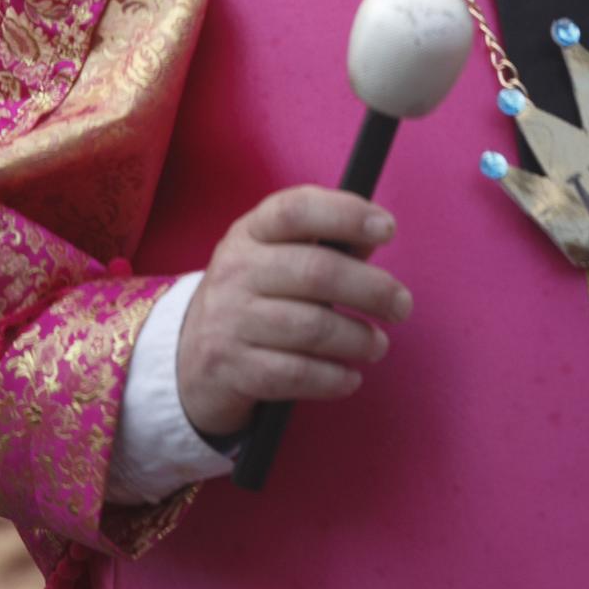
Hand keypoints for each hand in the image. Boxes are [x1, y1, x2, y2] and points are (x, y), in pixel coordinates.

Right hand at [176, 185, 412, 439]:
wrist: (186, 355)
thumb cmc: (253, 295)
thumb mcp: (274, 256)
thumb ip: (323, 242)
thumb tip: (374, 233)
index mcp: (250, 231)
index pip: (297, 209)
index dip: (346, 213)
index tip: (388, 228)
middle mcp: (236, 270)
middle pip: (316, 272)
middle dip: (371, 290)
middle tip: (402, 305)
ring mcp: (230, 321)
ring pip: (311, 328)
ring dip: (357, 338)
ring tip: (377, 344)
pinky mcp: (232, 369)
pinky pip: (295, 375)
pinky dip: (332, 378)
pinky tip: (350, 377)